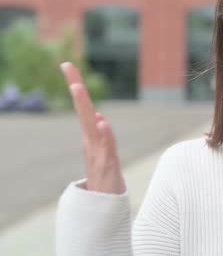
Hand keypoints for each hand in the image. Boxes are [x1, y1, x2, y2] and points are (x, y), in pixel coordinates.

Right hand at [61, 62, 125, 193]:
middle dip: (77, 92)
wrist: (105, 207)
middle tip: (69, 70)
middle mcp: (92, 142)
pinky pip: (106, 148)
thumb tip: (100, 118)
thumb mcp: (103, 153)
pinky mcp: (107, 166)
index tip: (67, 64)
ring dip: (85, 108)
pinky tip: (101, 122)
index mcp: (91, 137)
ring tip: (78, 89)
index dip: (76, 86)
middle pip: (85, 112)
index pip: (85, 108)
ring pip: (92, 127)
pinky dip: (104, 135)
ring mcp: (98, 154)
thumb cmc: (104, 178)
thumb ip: (102, 136)